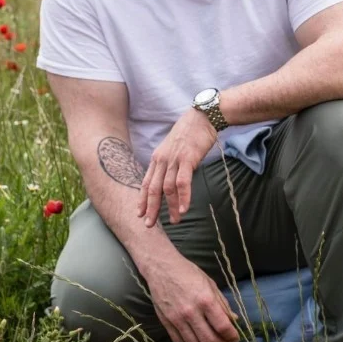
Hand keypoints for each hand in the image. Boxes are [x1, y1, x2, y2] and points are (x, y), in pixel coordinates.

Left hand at [138, 107, 217, 226]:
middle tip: (149, 225)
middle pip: (153, 189)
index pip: (146, 182)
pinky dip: (183, 197)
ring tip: (174, 221)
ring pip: (167, 189)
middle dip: (151, 208)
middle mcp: (162, 160)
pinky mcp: (187, 159)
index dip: (142, 199)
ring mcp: (174, 160)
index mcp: (158, 158)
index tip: (139, 213)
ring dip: (170, 207)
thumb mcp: (175, 148)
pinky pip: (183, 182)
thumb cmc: (191, 132)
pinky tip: (185, 209)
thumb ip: (171, 163)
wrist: (203, 117)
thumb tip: (173, 178)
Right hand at [144, 255, 240, 341]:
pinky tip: (195, 340)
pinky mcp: (166, 322)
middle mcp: (191, 312)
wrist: (162, 268)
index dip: (231, 336)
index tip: (235, 338)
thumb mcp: (210, 284)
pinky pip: (179, 341)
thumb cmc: (189, 273)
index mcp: (206, 300)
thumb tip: (234, 319)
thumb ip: (222, 304)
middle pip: (209, 339)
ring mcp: (177, 319)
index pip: (222, 326)